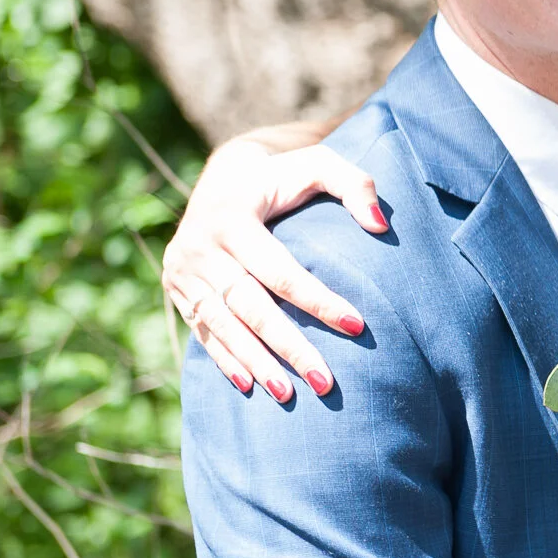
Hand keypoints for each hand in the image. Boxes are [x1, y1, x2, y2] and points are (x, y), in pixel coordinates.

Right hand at [162, 140, 386, 401]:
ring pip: (222, 325)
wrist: (221, 177)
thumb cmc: (280, 177)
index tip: (357, 326)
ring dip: (257, 361)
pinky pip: (202, 331)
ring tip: (290, 393)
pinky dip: (225, 359)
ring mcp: (183, 272)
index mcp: (232, 218)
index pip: (280, 271)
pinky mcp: (177, 290)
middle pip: (250, 307)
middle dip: (288, 346)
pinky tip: (250, 385)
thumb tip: (380, 226)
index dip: (318, 300)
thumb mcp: (316, 163)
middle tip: (325, 381)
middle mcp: (200, 248)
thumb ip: (353, 183)